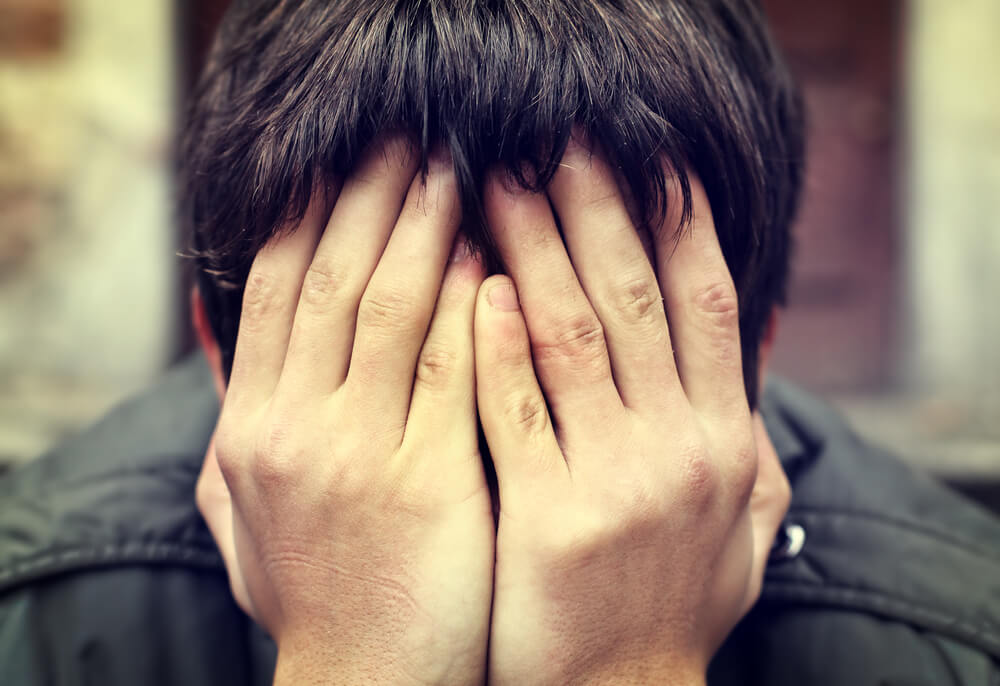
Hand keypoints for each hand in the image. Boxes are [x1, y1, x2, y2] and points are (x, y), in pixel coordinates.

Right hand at [207, 138, 493, 684]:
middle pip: (331, 277)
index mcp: (252, 430)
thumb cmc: (318, 600)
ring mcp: (360, 453)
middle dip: (369, 195)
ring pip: (391, 305)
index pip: (278, 290)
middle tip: (410, 137)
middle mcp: (294, 429)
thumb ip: (234, 437)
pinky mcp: (430, 479)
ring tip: (458, 169)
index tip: (346, 160)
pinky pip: (453, 365)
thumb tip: (234, 360)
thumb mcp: (246, 522)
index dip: (311, 213)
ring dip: (424, 226)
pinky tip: (494, 257)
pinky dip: (470, 301)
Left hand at [476, 138, 789, 684]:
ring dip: (534, 250)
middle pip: (636, 298)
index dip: (682, 223)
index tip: (649, 159)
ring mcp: (614, 482)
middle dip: (598, 210)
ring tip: (500, 183)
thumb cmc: (673, 611)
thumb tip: (754, 370)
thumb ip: (748, 447)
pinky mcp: (547, 517)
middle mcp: (679, 450)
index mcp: (724, 442)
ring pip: (572, 335)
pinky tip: (475, 286)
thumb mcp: (741, 531)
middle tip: (557, 141)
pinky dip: (496, 343)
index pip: (706, 305)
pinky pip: (517, 410)